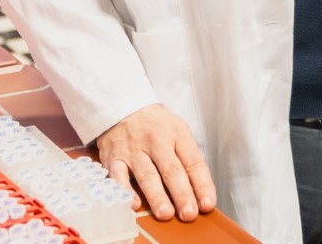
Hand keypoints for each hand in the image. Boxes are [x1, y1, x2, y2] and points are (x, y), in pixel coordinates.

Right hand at [95, 104, 216, 221]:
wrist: (122, 106)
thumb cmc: (156, 126)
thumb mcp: (178, 132)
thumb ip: (188, 159)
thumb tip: (201, 194)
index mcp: (177, 135)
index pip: (193, 162)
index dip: (201, 184)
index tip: (207, 204)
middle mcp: (156, 141)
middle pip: (171, 170)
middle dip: (181, 194)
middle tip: (189, 214)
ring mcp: (134, 150)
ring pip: (147, 175)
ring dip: (156, 196)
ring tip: (166, 214)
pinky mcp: (114, 158)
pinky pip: (118, 176)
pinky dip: (125, 191)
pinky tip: (134, 205)